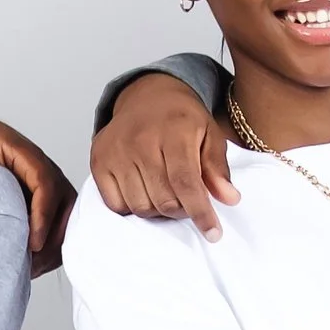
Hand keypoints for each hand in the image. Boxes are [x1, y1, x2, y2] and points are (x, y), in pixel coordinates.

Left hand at [0, 114, 71, 276]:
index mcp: (30, 158)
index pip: (46, 186)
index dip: (43, 216)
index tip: (32, 243)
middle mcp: (48, 174)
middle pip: (65, 209)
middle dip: (51, 242)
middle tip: (31, 265)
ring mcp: (53, 192)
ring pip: (67, 225)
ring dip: (52, 251)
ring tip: (30, 269)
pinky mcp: (51, 207)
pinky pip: (61, 232)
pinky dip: (50, 252)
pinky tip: (31, 266)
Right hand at [92, 74, 237, 236]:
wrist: (147, 95)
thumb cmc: (181, 118)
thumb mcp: (209, 134)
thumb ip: (218, 168)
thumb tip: (229, 199)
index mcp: (173, 131)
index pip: (186, 183)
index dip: (200, 212)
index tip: (213, 234)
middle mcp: (141, 140)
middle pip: (163, 201)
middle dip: (180, 210)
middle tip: (187, 200)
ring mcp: (116, 151)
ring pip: (140, 207)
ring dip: (157, 210)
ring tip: (165, 192)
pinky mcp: (99, 161)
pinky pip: (116, 204)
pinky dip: (132, 206)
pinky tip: (143, 190)